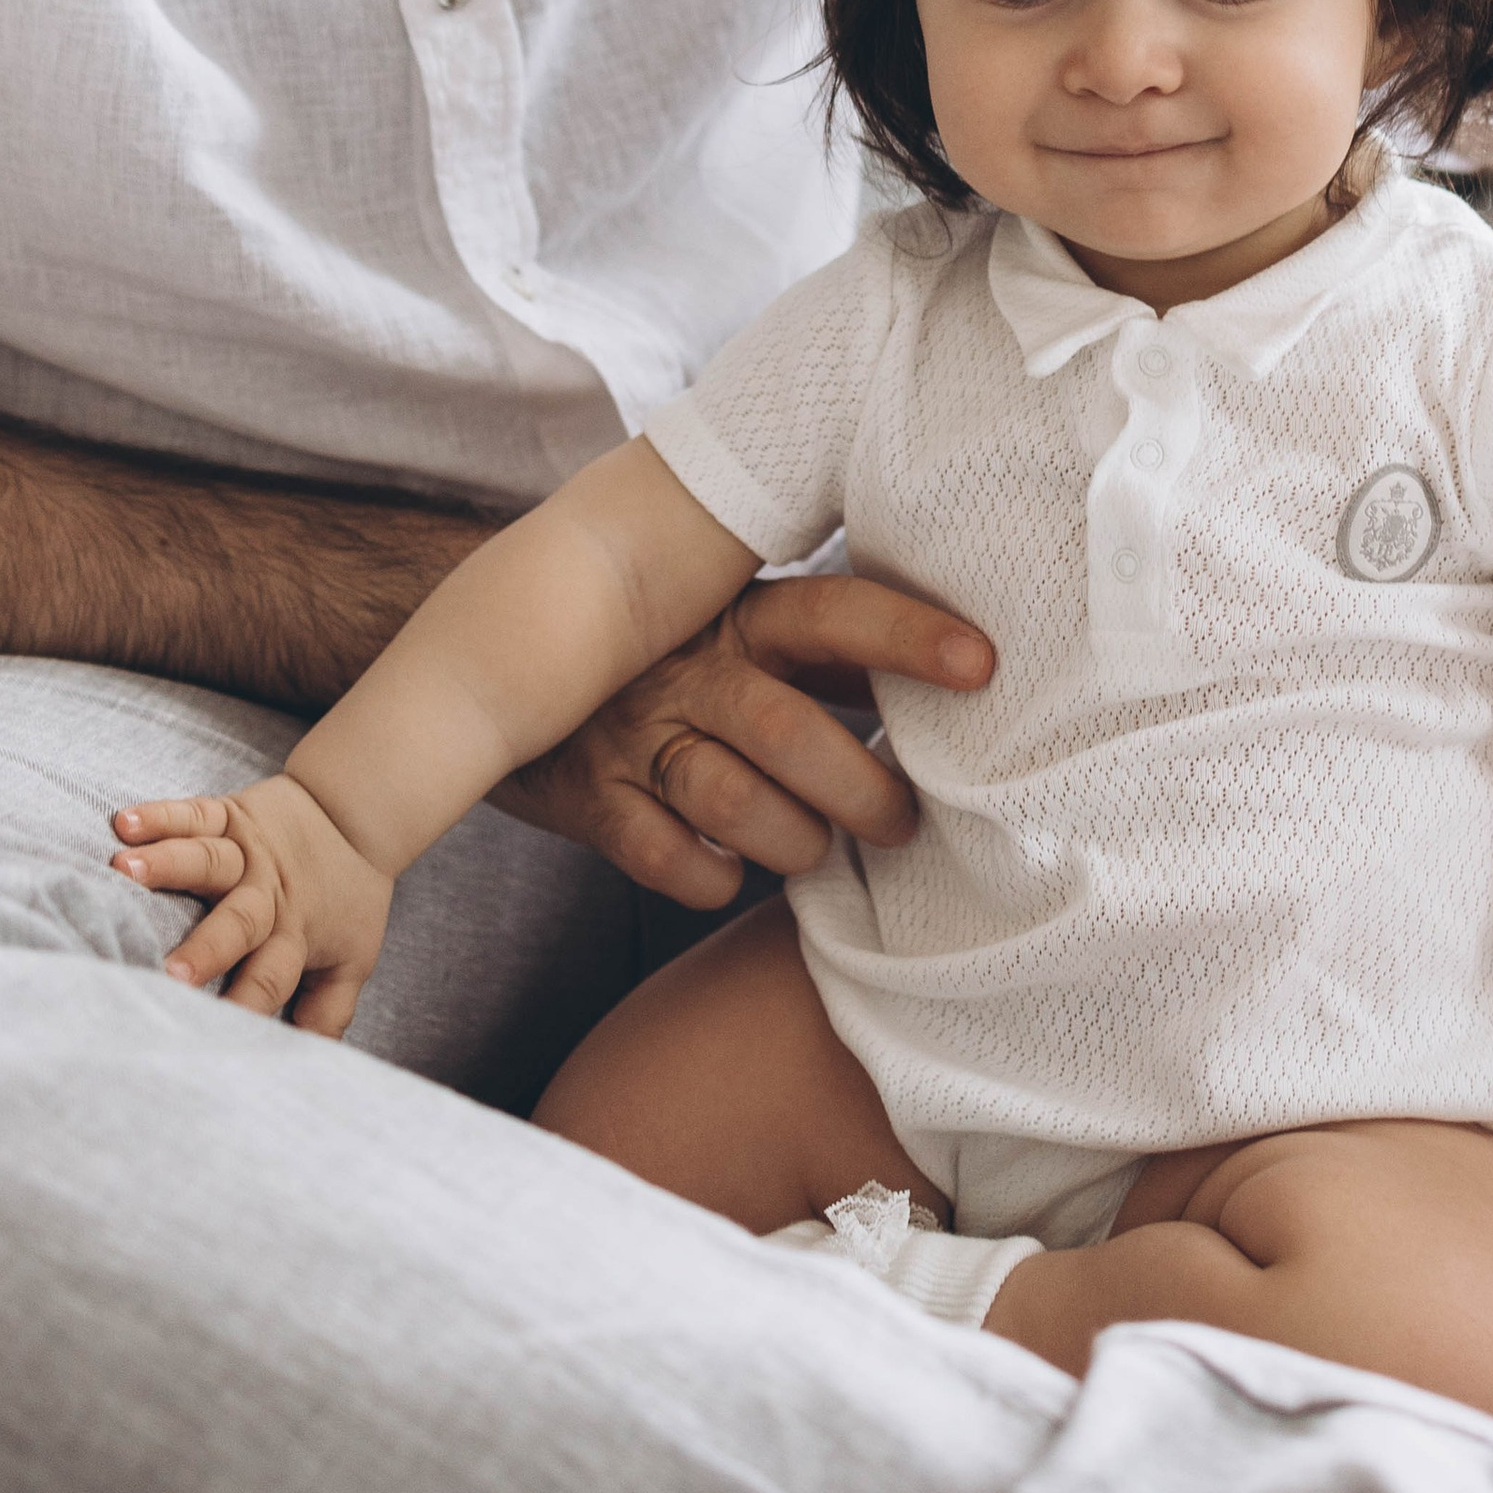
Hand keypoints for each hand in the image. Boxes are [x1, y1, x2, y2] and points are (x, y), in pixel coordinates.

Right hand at [110, 774, 393, 1035]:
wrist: (357, 815)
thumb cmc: (346, 900)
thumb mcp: (350, 959)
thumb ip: (327, 1011)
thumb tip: (307, 1063)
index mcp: (295, 934)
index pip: (271, 976)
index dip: (248, 1005)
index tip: (214, 1038)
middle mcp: (268, 893)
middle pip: (238, 922)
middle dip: (206, 948)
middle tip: (171, 973)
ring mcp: (247, 850)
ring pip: (206, 859)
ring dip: (166, 864)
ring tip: (124, 870)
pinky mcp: (231, 814)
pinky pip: (194, 814)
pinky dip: (159, 816)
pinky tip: (125, 823)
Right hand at [491, 572, 993, 906]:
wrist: (508, 667)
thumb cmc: (676, 663)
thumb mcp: (746, 636)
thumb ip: (833, 658)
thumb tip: (968, 680)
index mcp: (741, 617)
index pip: (833, 614)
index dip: (907, 638)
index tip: (984, 665)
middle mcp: (687, 668)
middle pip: (786, 728)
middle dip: (858, 787)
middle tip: (901, 824)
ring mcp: (632, 732)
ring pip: (728, 799)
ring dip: (791, 840)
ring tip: (816, 852)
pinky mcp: (586, 795)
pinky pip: (660, 855)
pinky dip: (708, 878)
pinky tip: (728, 874)